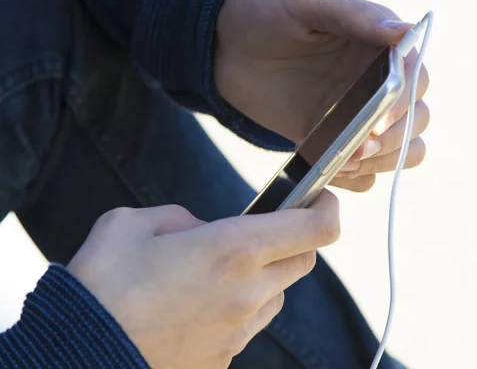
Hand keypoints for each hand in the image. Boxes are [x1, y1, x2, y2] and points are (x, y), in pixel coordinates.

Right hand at [67, 193, 339, 368]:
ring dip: (267, 275)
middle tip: (268, 228)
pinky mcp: (225, 357)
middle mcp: (248, 291)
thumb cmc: (102, 284)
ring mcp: (240, 330)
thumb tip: (202, 230)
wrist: (76, 355)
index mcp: (232, 249)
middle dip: (296, 238)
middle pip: (304, 260)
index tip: (322, 196)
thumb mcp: (132, 223)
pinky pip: (251, 325)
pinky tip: (203, 304)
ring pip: (279, 294)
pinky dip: (242, 307)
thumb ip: (180, 219)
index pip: (314, 228)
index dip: (327, 208)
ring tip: (223, 270)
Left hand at [215, 0, 429, 191]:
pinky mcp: (332, 139)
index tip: (379, 118)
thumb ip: (357, 14)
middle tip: (360, 145)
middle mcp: (376, 82)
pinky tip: (333, 170)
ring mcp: (356, 115)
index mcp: (379, 46)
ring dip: (382, 162)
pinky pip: (362, 170)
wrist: (223, 46)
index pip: (416, 79)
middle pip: (416, 121)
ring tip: (345, 160)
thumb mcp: (309, 0)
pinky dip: (357, 178)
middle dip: (395, 139)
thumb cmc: (266, 9)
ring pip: (399, 150)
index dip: (405, 103)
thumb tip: (405, 32)